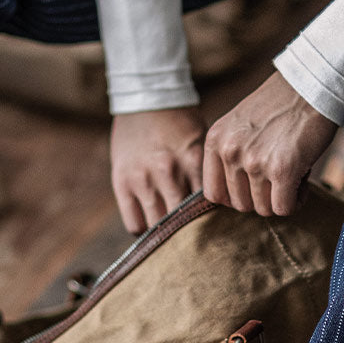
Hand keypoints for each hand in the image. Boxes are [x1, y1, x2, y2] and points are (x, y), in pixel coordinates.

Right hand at [111, 106, 206, 233]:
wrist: (145, 98)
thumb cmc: (180, 123)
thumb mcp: (201, 142)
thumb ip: (208, 173)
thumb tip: (222, 208)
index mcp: (192, 161)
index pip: (207, 206)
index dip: (212, 223)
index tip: (215, 232)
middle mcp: (167, 171)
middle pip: (183, 220)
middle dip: (191, 234)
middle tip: (197, 244)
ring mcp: (142, 178)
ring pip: (158, 226)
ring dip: (167, 234)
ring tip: (174, 238)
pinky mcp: (121, 182)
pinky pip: (134, 224)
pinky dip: (145, 231)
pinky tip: (152, 226)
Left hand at [203, 72, 336, 216]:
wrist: (311, 85)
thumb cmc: (280, 105)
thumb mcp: (240, 125)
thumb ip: (231, 154)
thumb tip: (234, 197)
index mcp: (216, 140)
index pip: (214, 193)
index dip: (237, 196)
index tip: (254, 188)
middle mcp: (230, 151)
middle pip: (241, 205)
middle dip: (262, 197)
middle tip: (279, 177)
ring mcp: (255, 161)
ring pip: (264, 208)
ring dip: (281, 197)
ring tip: (292, 173)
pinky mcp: (282, 169)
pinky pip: (284, 208)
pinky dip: (296, 201)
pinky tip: (302, 180)